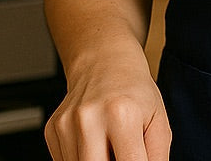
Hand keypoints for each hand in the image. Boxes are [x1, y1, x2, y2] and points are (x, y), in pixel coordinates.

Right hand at [44, 57, 170, 160]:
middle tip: (121, 152)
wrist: (105, 60)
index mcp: (122, 114)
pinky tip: (94, 142)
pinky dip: (82, 158)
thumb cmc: (134, 91)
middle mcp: (89, 118)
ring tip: (110, 146)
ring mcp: (66, 124)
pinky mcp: (52, 129)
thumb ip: (157, 156)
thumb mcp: (158, 119)